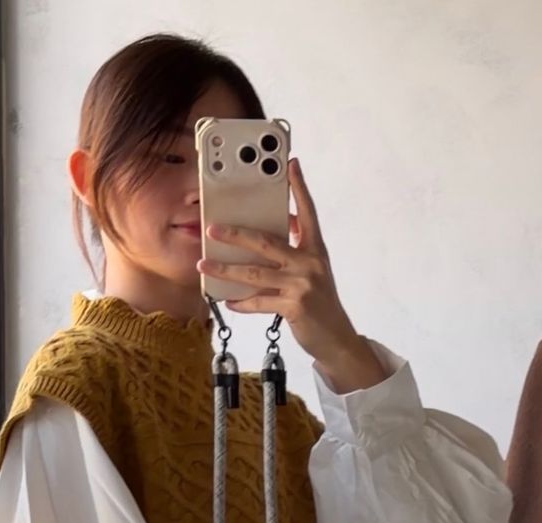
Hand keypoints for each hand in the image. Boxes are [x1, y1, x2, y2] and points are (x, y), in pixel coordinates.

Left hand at [197, 159, 384, 392]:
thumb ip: (301, 246)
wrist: (337, 337)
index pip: (308, 212)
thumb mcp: (317, 269)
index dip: (299, 188)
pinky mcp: (293, 307)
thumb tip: (290, 222)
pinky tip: (228, 301)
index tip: (291, 164)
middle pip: (266, 241)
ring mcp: (301, 285)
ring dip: (226, 269)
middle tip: (213, 227)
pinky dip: (242, 303)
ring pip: (255, 273)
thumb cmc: (322, 303)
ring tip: (205, 264)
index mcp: (316, 250)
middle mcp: (309, 263)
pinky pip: (259, 302)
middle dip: (236, 234)